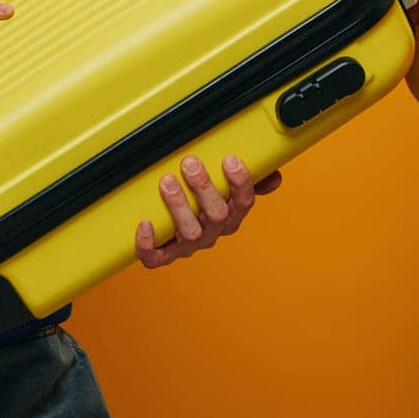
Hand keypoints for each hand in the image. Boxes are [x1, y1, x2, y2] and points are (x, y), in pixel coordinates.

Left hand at [134, 154, 281, 268]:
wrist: (174, 232)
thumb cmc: (204, 204)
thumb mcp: (229, 190)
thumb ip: (252, 180)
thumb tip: (274, 176)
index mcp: (232, 216)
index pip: (244, 202)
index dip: (240, 182)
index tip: (230, 160)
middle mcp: (213, 232)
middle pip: (217, 215)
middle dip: (204, 188)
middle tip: (190, 164)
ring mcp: (189, 245)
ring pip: (190, 233)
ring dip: (179, 206)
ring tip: (167, 182)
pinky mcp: (165, 254)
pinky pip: (157, 257)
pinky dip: (149, 244)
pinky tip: (145, 224)